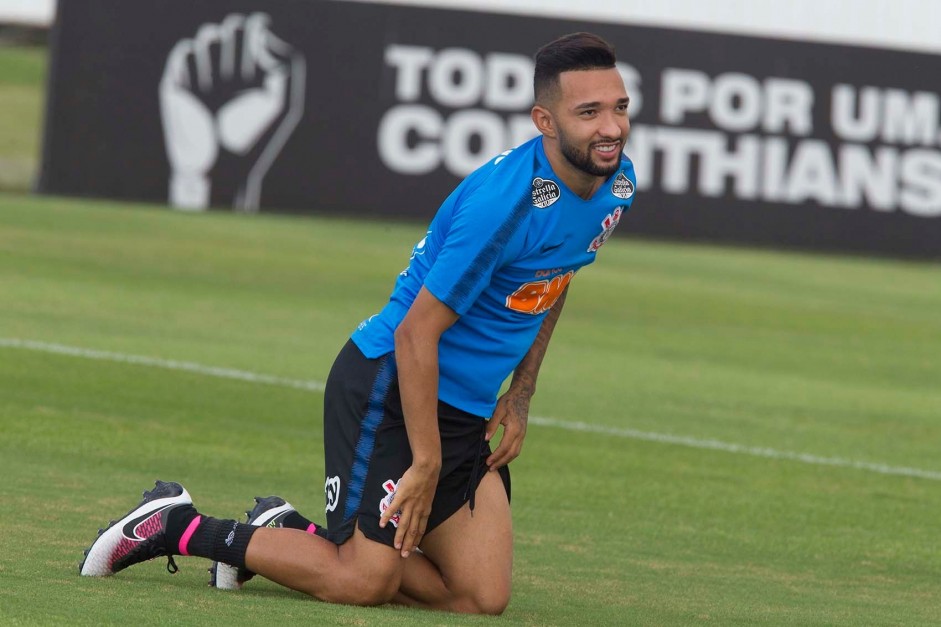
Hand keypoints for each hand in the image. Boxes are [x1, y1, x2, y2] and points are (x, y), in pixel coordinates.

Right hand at [159, 12, 305, 210]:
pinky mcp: (177, 81)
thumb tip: (264, 38)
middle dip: (236, 40)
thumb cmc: (256, 140)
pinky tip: (202, 90)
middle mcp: (226, 70)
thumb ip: (289, 66)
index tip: (259, 43)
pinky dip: (195, 63)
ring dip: (216, 55)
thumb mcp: (285, 104)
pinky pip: (184, 51)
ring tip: (219, 88)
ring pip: (207, 36)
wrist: (222, 167)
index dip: (256, 29)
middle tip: (240, 70)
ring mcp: (202, 74)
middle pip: (230, 27)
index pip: (252, 30)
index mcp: (253, 73)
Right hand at [379, 463, 438, 557]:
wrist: (427, 468)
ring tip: (395, 547)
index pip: (421, 529)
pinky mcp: (402, 496)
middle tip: (404, 555)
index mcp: (425, 510)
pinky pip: (393, 509)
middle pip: (413, 530)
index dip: (417, 539)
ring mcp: (410, 504)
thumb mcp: (429, 495)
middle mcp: (418, 510)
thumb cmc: (428, 479)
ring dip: (399, 536)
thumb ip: (423, 504)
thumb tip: (420, 509)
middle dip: (409, 544)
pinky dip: (387, 517)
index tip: (414, 548)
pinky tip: (381, 525)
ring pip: (404, 524)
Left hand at [485, 388, 529, 469]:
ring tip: (495, 465)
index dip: (495, 456)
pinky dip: (510, 455)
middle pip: (511, 454)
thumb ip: (491, 425)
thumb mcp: (498, 411)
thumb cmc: (508, 401)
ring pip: (516, 453)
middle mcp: (520, 434)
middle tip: (490, 468)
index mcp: (514, 429)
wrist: (522, 395)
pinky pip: (517, 448)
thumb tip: (485, 439)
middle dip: (500, 462)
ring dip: (505, 460)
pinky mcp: (522, 434)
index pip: (504, 448)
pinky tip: (502, 457)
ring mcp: (523, 434)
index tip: (487, 462)